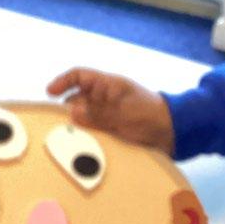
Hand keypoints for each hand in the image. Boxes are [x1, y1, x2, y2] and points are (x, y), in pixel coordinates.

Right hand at [47, 67, 174, 155]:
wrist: (173, 133)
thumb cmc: (153, 115)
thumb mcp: (125, 113)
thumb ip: (100, 113)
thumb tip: (71, 111)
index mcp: (108, 86)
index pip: (80, 76)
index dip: (63, 82)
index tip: (50, 93)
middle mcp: (105, 99)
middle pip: (77, 100)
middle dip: (67, 111)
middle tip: (59, 125)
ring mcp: (108, 115)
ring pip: (83, 119)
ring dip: (77, 127)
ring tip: (69, 139)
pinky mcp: (111, 130)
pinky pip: (93, 132)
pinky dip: (87, 138)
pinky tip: (82, 147)